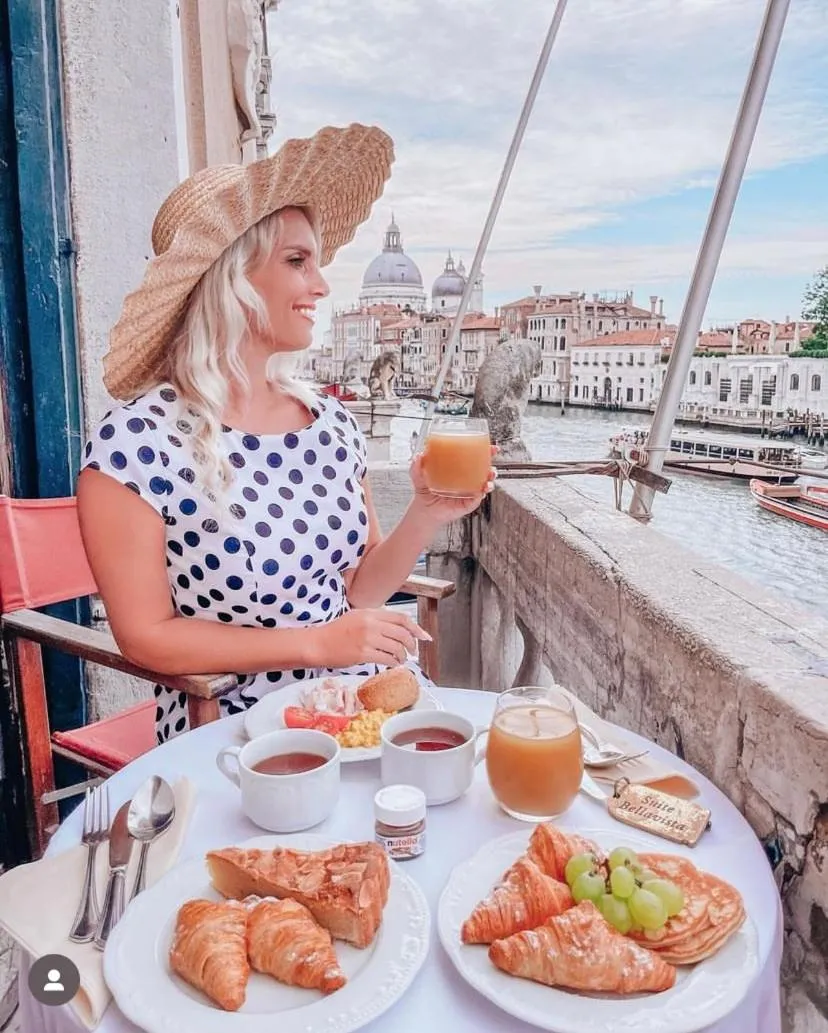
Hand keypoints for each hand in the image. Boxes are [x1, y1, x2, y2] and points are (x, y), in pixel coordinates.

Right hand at [310, 608, 430, 667]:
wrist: (318, 644)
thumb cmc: (335, 633)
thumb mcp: (357, 618)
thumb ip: (376, 620)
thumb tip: (397, 629)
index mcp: (370, 613)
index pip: (401, 618)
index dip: (416, 628)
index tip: (423, 636)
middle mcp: (370, 623)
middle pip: (402, 633)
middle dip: (412, 644)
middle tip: (413, 652)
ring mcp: (366, 638)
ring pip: (396, 647)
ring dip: (403, 656)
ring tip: (401, 660)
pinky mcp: (362, 653)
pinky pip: (386, 658)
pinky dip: (394, 662)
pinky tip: (393, 664)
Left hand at [408, 445, 497, 526]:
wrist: (424, 510)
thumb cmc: (424, 491)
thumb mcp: (418, 475)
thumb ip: (417, 465)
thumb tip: (419, 455)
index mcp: (459, 470)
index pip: (475, 459)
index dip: (486, 452)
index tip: (492, 447)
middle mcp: (467, 480)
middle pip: (485, 470)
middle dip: (492, 462)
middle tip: (492, 458)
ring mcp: (470, 492)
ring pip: (486, 483)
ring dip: (491, 478)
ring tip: (489, 475)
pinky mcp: (470, 503)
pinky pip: (479, 497)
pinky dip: (483, 492)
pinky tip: (482, 488)